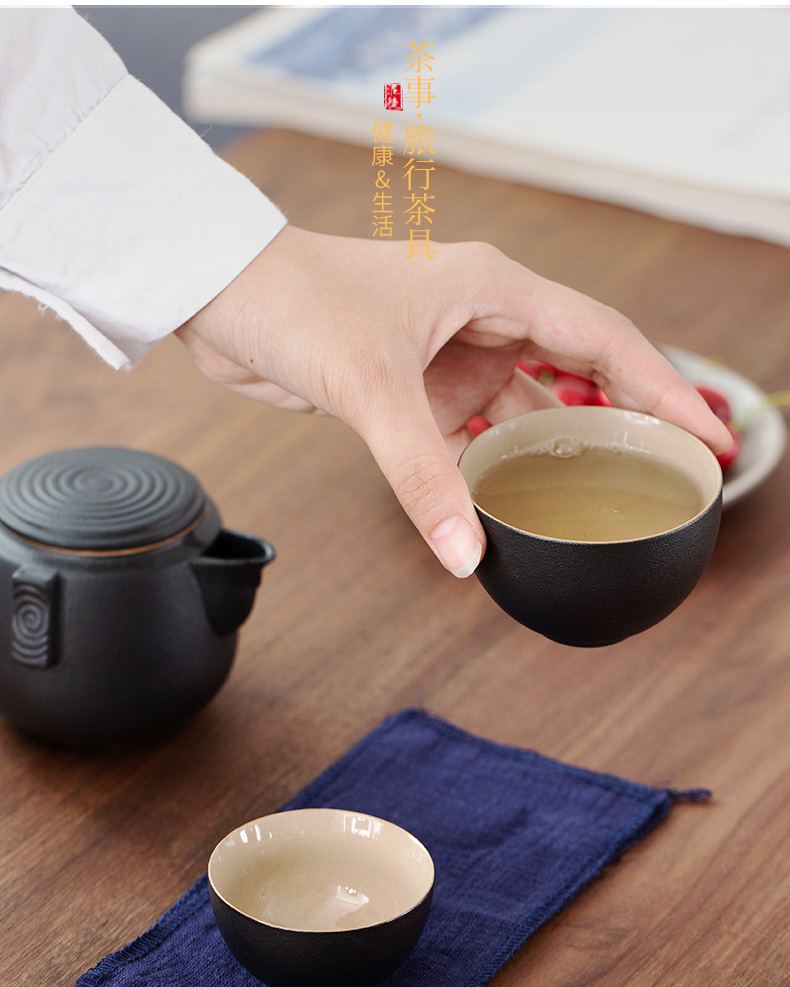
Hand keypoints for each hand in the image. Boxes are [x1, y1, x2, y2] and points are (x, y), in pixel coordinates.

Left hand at [175, 225, 730, 577]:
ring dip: (559, 443)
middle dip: (628, 414)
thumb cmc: (293, 300)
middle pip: (581, 368)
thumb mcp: (369, 386)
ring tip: (606, 491)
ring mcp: (448, 352)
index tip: (706, 434)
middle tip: (674, 467)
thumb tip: (467, 556)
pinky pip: (472, 429)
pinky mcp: (414, 384)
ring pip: (526, 402)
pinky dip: (493, 463)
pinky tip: (512, 499)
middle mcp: (480, 316)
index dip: (663, 387)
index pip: (604, 338)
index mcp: (493, 288)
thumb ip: (420, 474)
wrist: (221, 295)